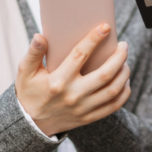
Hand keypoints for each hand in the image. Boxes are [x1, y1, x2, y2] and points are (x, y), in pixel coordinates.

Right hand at [15, 24, 130, 136]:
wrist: (30, 124)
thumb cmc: (29, 92)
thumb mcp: (25, 72)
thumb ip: (33, 53)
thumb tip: (40, 36)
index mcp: (58, 81)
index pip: (79, 55)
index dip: (94, 39)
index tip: (106, 27)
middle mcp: (73, 95)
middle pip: (105, 74)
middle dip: (119, 57)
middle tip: (123, 45)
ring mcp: (83, 108)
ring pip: (113, 90)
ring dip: (124, 73)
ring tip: (125, 60)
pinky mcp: (89, 117)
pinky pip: (114, 105)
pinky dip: (124, 91)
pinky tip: (125, 80)